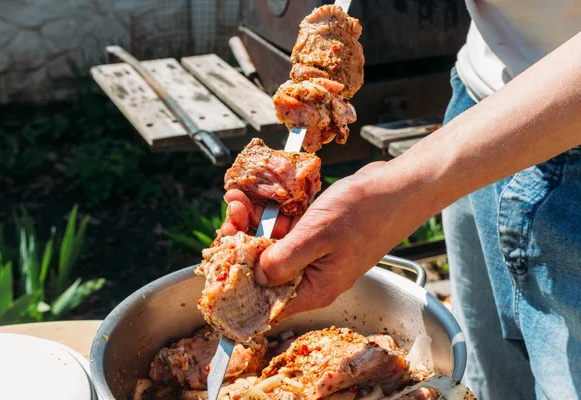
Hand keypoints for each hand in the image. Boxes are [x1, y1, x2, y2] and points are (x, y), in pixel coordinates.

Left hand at [222, 161, 435, 318]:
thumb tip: (254, 277)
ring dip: (253, 223)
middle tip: (230, 214)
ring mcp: (314, 254)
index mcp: (314, 288)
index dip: (238, 280)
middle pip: (264, 269)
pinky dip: (271, 214)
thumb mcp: (318, 236)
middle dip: (242, 242)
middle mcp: (311, 276)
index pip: (265, 299)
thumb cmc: (366, 213)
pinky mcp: (317, 234)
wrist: (398, 187)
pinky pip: (286, 229)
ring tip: (238, 199)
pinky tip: (257, 198)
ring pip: (273, 245)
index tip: (220, 254)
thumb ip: (283, 261)